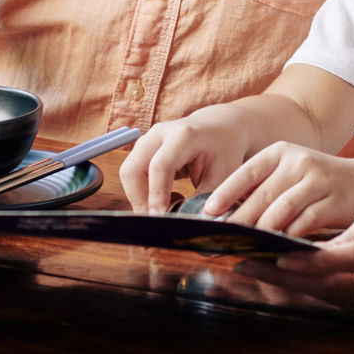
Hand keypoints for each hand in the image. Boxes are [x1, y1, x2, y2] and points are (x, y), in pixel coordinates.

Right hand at [119, 104, 262, 213]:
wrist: (221, 126)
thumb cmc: (224, 150)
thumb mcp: (223, 176)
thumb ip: (203, 201)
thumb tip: (185, 226)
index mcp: (183, 135)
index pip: (160, 167)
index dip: (156, 195)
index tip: (161, 219)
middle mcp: (159, 134)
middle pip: (132, 169)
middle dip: (140, 200)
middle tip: (157, 221)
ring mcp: (147, 139)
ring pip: (128, 173)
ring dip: (141, 197)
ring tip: (166, 208)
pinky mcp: (142, 148)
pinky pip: (133, 174)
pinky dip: (143, 192)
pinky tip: (166, 199)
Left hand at [207, 142, 353, 235]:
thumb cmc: (320, 184)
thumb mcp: (291, 175)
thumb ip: (264, 189)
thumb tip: (225, 216)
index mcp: (281, 152)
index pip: (246, 172)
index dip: (225, 193)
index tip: (208, 213)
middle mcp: (298, 161)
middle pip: (260, 196)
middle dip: (238, 222)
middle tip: (220, 241)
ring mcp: (317, 179)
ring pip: (280, 211)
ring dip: (260, 233)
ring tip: (245, 248)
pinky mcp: (333, 200)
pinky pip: (304, 223)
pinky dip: (288, 239)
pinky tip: (277, 251)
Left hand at [238, 191, 353, 313]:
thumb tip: (316, 245)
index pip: (347, 260)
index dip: (310, 262)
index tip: (277, 257)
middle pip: (333, 287)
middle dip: (288, 278)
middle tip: (249, 265)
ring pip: (335, 297)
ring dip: (297, 286)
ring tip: (259, 269)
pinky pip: (347, 300)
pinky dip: (318, 289)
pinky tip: (291, 278)